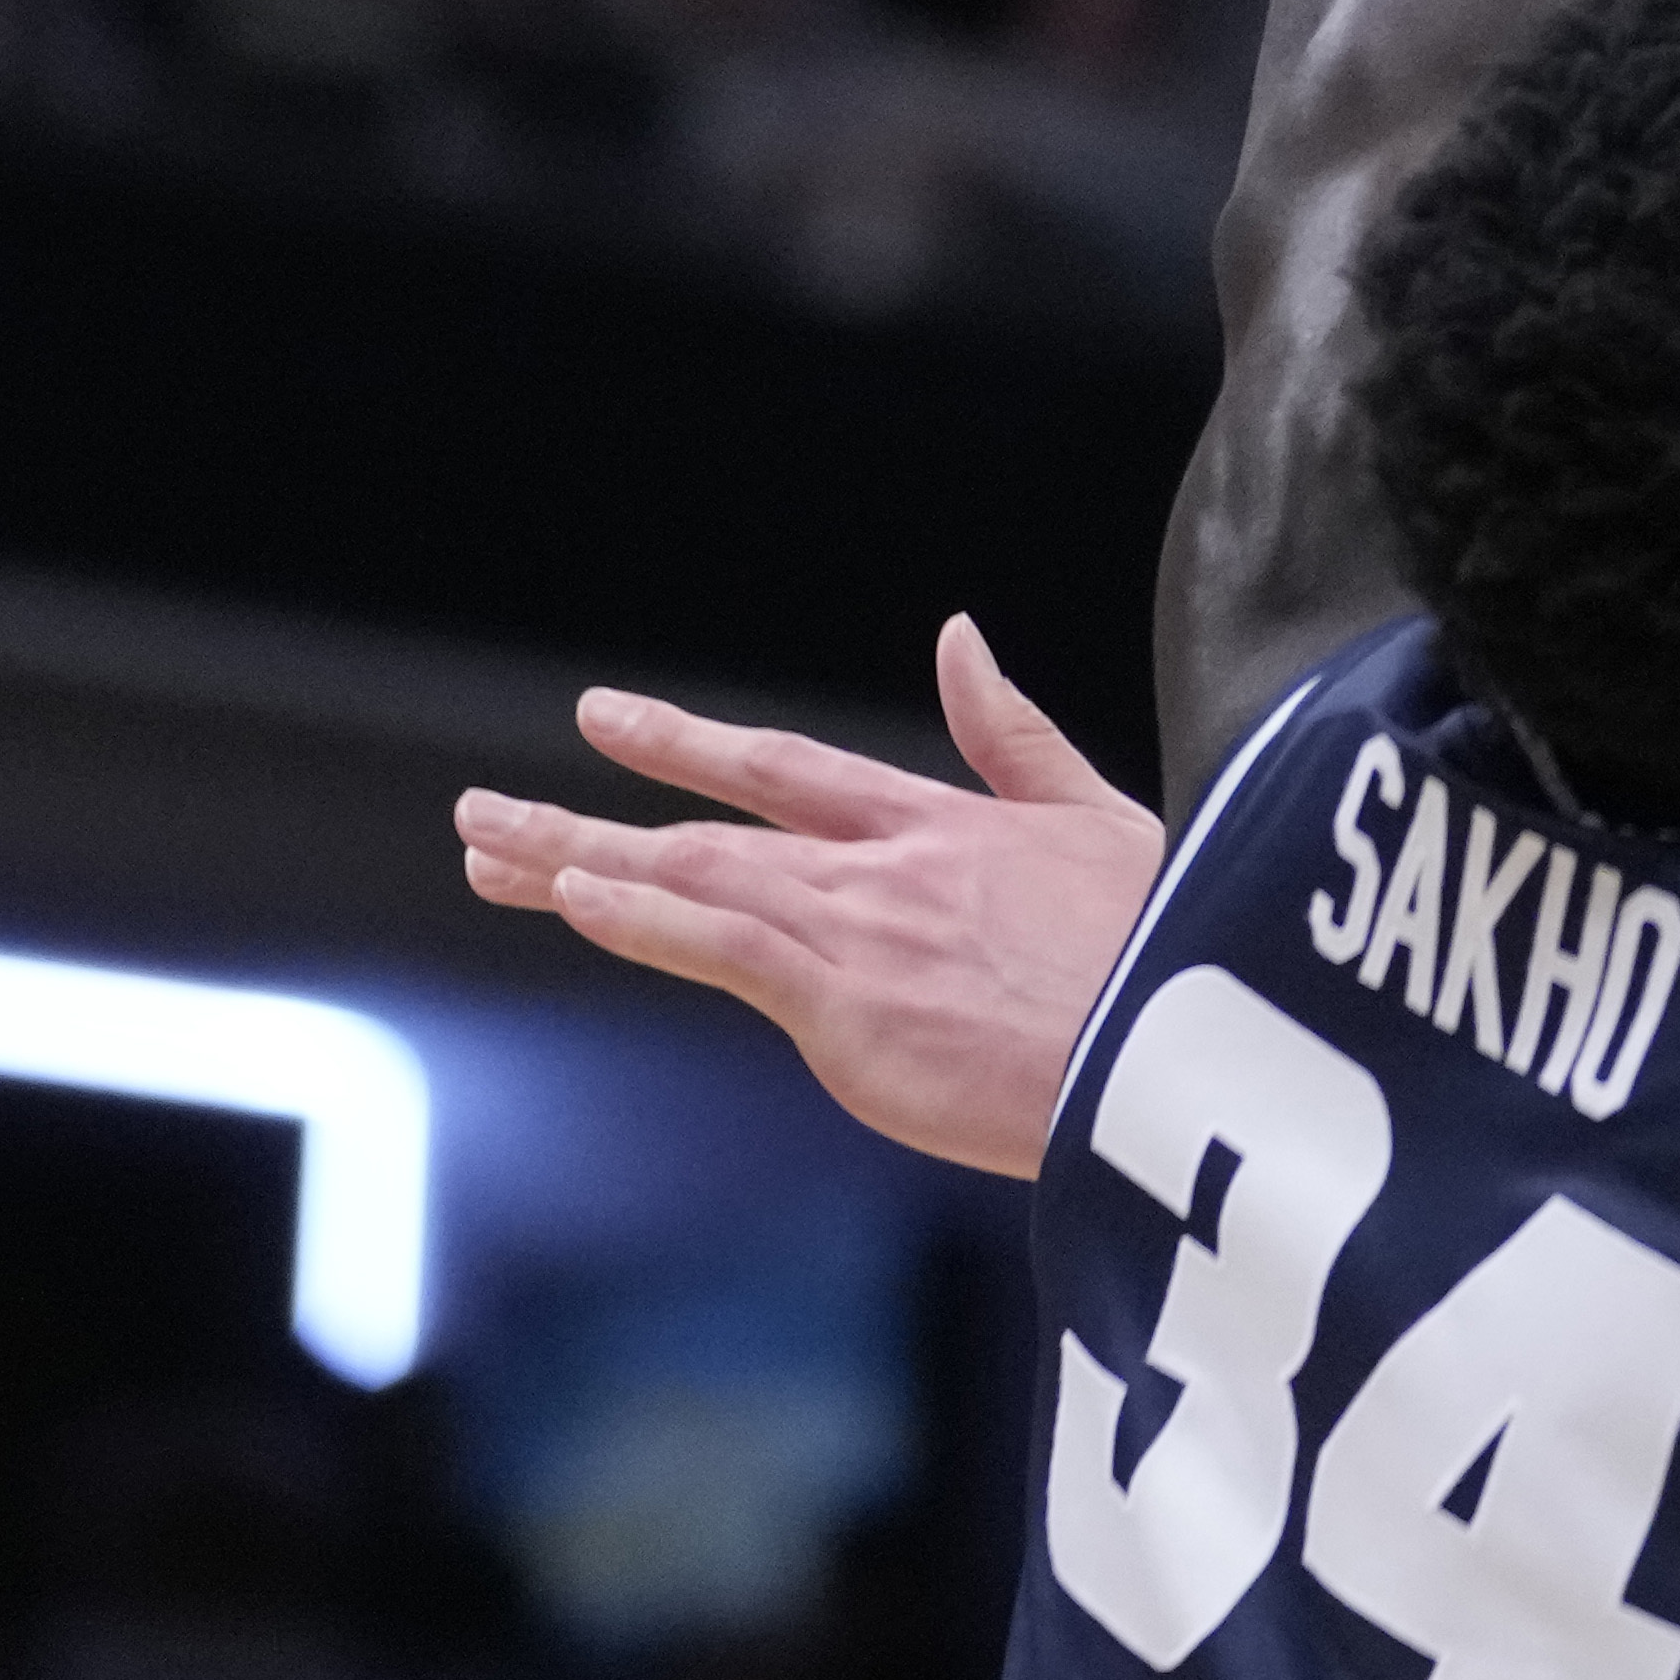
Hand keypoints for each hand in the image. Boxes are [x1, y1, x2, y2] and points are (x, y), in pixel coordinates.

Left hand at [451, 618, 1162, 1177]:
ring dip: (579, 861)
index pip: (788, 770)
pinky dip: (640, 915)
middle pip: (711, 826)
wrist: (1191, 1044)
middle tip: (487, 810)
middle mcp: (883, 867)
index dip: (690, 744)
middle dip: (593, 815)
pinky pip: (717, 945)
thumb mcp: (1101, 819)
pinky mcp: (847, 1000)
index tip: (606, 719)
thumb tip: (959, 635)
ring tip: (488, 845)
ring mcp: (859, 928)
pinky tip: (573, 894)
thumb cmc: (1165, 954)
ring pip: (691, 878)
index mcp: (945, 827)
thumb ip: (1014, 733)